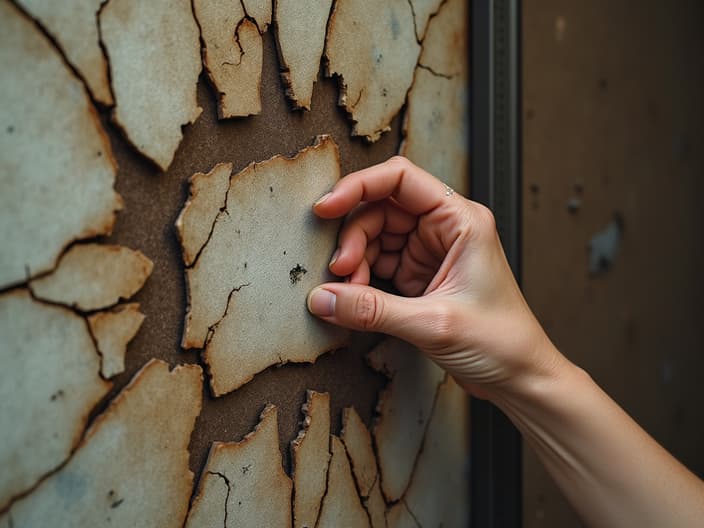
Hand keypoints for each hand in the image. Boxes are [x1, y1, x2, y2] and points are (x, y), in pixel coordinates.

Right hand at [307, 157, 561, 399]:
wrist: (520, 378)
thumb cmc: (502, 341)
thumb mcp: (433, 323)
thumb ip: (373, 309)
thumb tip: (324, 298)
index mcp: (460, 220)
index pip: (400, 179)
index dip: (359, 187)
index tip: (328, 207)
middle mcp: (445, 229)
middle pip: (381, 210)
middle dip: (355, 238)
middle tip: (340, 271)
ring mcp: (431, 253)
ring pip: (376, 238)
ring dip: (356, 262)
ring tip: (351, 292)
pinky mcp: (421, 277)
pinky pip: (379, 265)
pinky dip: (363, 280)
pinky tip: (358, 299)